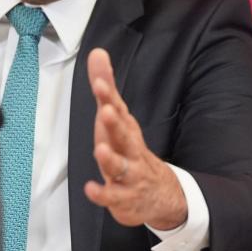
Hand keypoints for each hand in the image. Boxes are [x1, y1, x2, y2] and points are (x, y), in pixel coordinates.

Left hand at [82, 48, 187, 229]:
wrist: (160, 195)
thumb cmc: (130, 150)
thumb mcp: (116, 117)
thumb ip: (106, 88)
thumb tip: (97, 53)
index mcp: (126, 129)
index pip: (118, 109)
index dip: (108, 96)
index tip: (100, 83)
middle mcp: (129, 149)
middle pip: (124, 135)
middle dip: (115, 123)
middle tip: (106, 110)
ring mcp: (129, 174)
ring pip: (121, 166)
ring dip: (111, 158)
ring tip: (101, 150)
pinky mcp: (123, 197)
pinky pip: (113, 196)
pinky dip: (102, 194)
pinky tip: (91, 189)